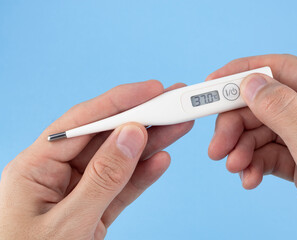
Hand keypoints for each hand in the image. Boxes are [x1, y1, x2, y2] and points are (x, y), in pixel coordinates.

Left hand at [0, 80, 193, 239]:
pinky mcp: (94, 210)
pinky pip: (123, 186)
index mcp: (36, 167)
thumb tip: (131, 134)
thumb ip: (103, 177)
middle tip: (174, 102)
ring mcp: (79, 192)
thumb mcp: (68, 222)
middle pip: (106, 137)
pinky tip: (162, 158)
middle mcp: (57, 174)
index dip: (120, 102)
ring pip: (120, 160)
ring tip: (179, 125)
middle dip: (142, 118)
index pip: (83, 122)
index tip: (152, 90)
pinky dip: (144, 174)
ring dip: (151, 142)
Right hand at [206, 54, 296, 239]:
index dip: (243, 74)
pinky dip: (253, 164)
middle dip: (236, 124)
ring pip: (262, 130)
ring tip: (234, 167)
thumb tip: (250, 84)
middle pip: (264, 104)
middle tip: (217, 145)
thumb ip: (284, 114)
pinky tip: (249, 178)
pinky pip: (268, 153)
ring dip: (241, 147)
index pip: (281, 70)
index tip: (212, 85)